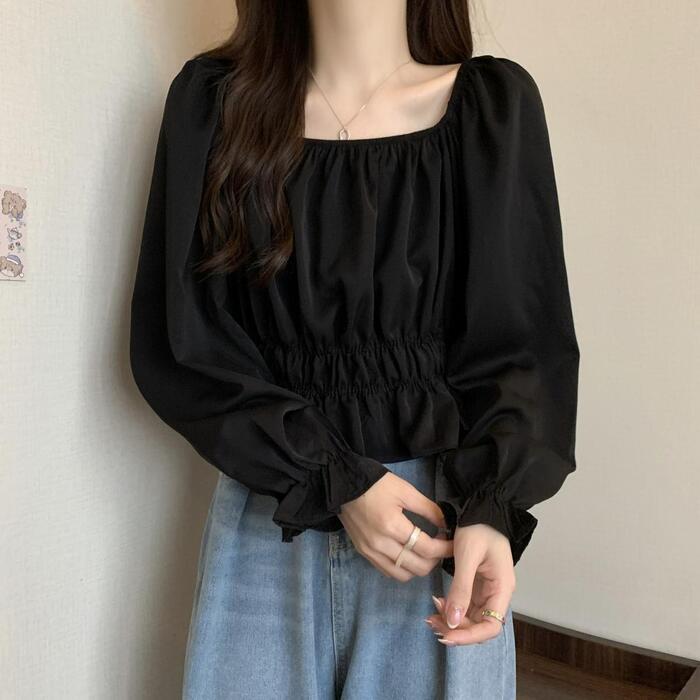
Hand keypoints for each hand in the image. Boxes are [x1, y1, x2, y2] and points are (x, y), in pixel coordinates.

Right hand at [338, 472, 453, 580]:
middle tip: (441, 548)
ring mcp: (370, 552)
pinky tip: (407, 555)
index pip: (426, 549)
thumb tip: (445, 525)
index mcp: (392, 526)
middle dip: (435, 560)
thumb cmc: (376, 484)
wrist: (343, 484)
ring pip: (403, 575)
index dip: (444, 549)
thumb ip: (429, 509)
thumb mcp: (406, 491)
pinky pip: (388, 571)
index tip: (453, 544)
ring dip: (418, 568)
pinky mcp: (363, 553)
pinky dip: (402, 568)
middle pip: (417, 567)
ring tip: (425, 553)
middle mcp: (380, 545)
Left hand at [425, 523, 513, 645]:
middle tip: (432, 623)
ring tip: (431, 615)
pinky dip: (452, 607)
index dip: (469, 636)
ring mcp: (487, 589)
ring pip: (471, 617)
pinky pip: (466, 604)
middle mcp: (497, 592)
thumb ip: (461, 589)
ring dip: (452, 620)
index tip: (447, 635)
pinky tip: (437, 604)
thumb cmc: (479, 527)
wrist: (482, 507)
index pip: (491, 626)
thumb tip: (453, 622)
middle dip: (457, 629)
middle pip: (480, 624)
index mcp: (502, 588)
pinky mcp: (476, 584)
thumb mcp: (467, 557)